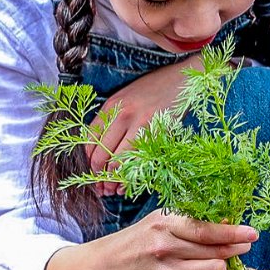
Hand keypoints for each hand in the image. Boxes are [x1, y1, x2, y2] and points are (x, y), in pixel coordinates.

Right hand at [45, 210, 256, 269]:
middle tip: (245, 245)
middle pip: (217, 251)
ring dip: (224, 264)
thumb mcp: (160, 220)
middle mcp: (166, 249)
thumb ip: (191, 222)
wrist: (105, 267)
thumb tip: (228, 223)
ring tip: (220, 258)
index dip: (234, 232)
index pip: (207, 230)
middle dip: (236, 248)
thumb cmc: (138, 240)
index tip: (252, 233)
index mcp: (164, 225)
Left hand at [88, 61, 195, 193]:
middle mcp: (122, 114)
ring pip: (118, 161)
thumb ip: (112, 119)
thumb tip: (100, 150)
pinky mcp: (158, 132)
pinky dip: (130, 177)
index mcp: (111, 105)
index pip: (89, 140)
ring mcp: (141, 124)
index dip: (88, 161)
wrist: (182, 78)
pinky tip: (126, 185)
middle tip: (99, 188)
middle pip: (101, 153)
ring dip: (112, 181)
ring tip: (111, 191)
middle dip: (97, 176)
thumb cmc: (154, 89)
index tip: (91, 173)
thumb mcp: (126, 98)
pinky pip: (139, 160)